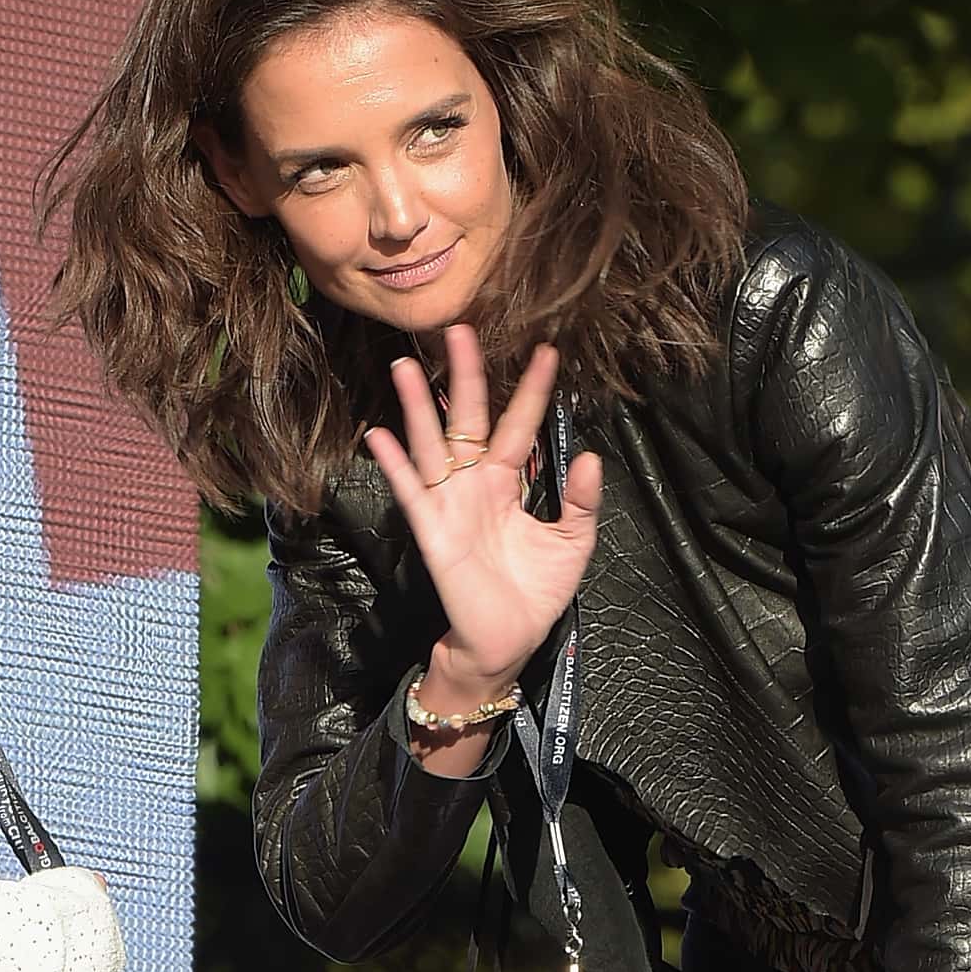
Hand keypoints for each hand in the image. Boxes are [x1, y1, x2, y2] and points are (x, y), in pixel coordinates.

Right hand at [364, 327, 601, 703]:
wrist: (507, 641)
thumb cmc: (536, 594)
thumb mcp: (572, 543)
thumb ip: (581, 501)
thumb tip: (591, 456)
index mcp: (509, 484)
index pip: (520, 425)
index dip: (533, 391)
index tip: (548, 351)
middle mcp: (476, 485)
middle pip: (468, 419)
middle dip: (466, 376)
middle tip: (461, 330)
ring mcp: (451, 505)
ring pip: (432, 445)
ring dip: (418, 407)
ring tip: (407, 366)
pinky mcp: (433, 530)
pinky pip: (411, 491)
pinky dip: (395, 464)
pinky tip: (379, 434)